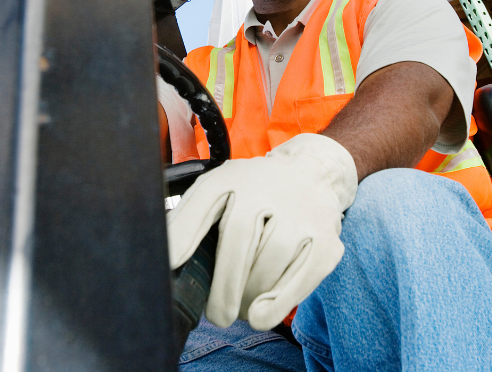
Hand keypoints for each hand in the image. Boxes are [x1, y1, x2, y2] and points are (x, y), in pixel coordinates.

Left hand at [167, 134, 356, 329]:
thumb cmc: (254, 193)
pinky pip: (302, 278)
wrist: (312, 175)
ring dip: (249, 296)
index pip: (204, 201)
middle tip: (217, 315)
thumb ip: (190, 218)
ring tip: (240, 309)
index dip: (185, 231)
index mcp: (233, 178)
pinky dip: (279, 302)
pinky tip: (262, 315)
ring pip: (269, 263)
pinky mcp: (325, 241)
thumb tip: (166, 257)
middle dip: (223, 285)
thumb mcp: (219, 191)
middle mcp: (267, 189)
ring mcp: (300, 214)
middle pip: (239, 239)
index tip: (171, 261)